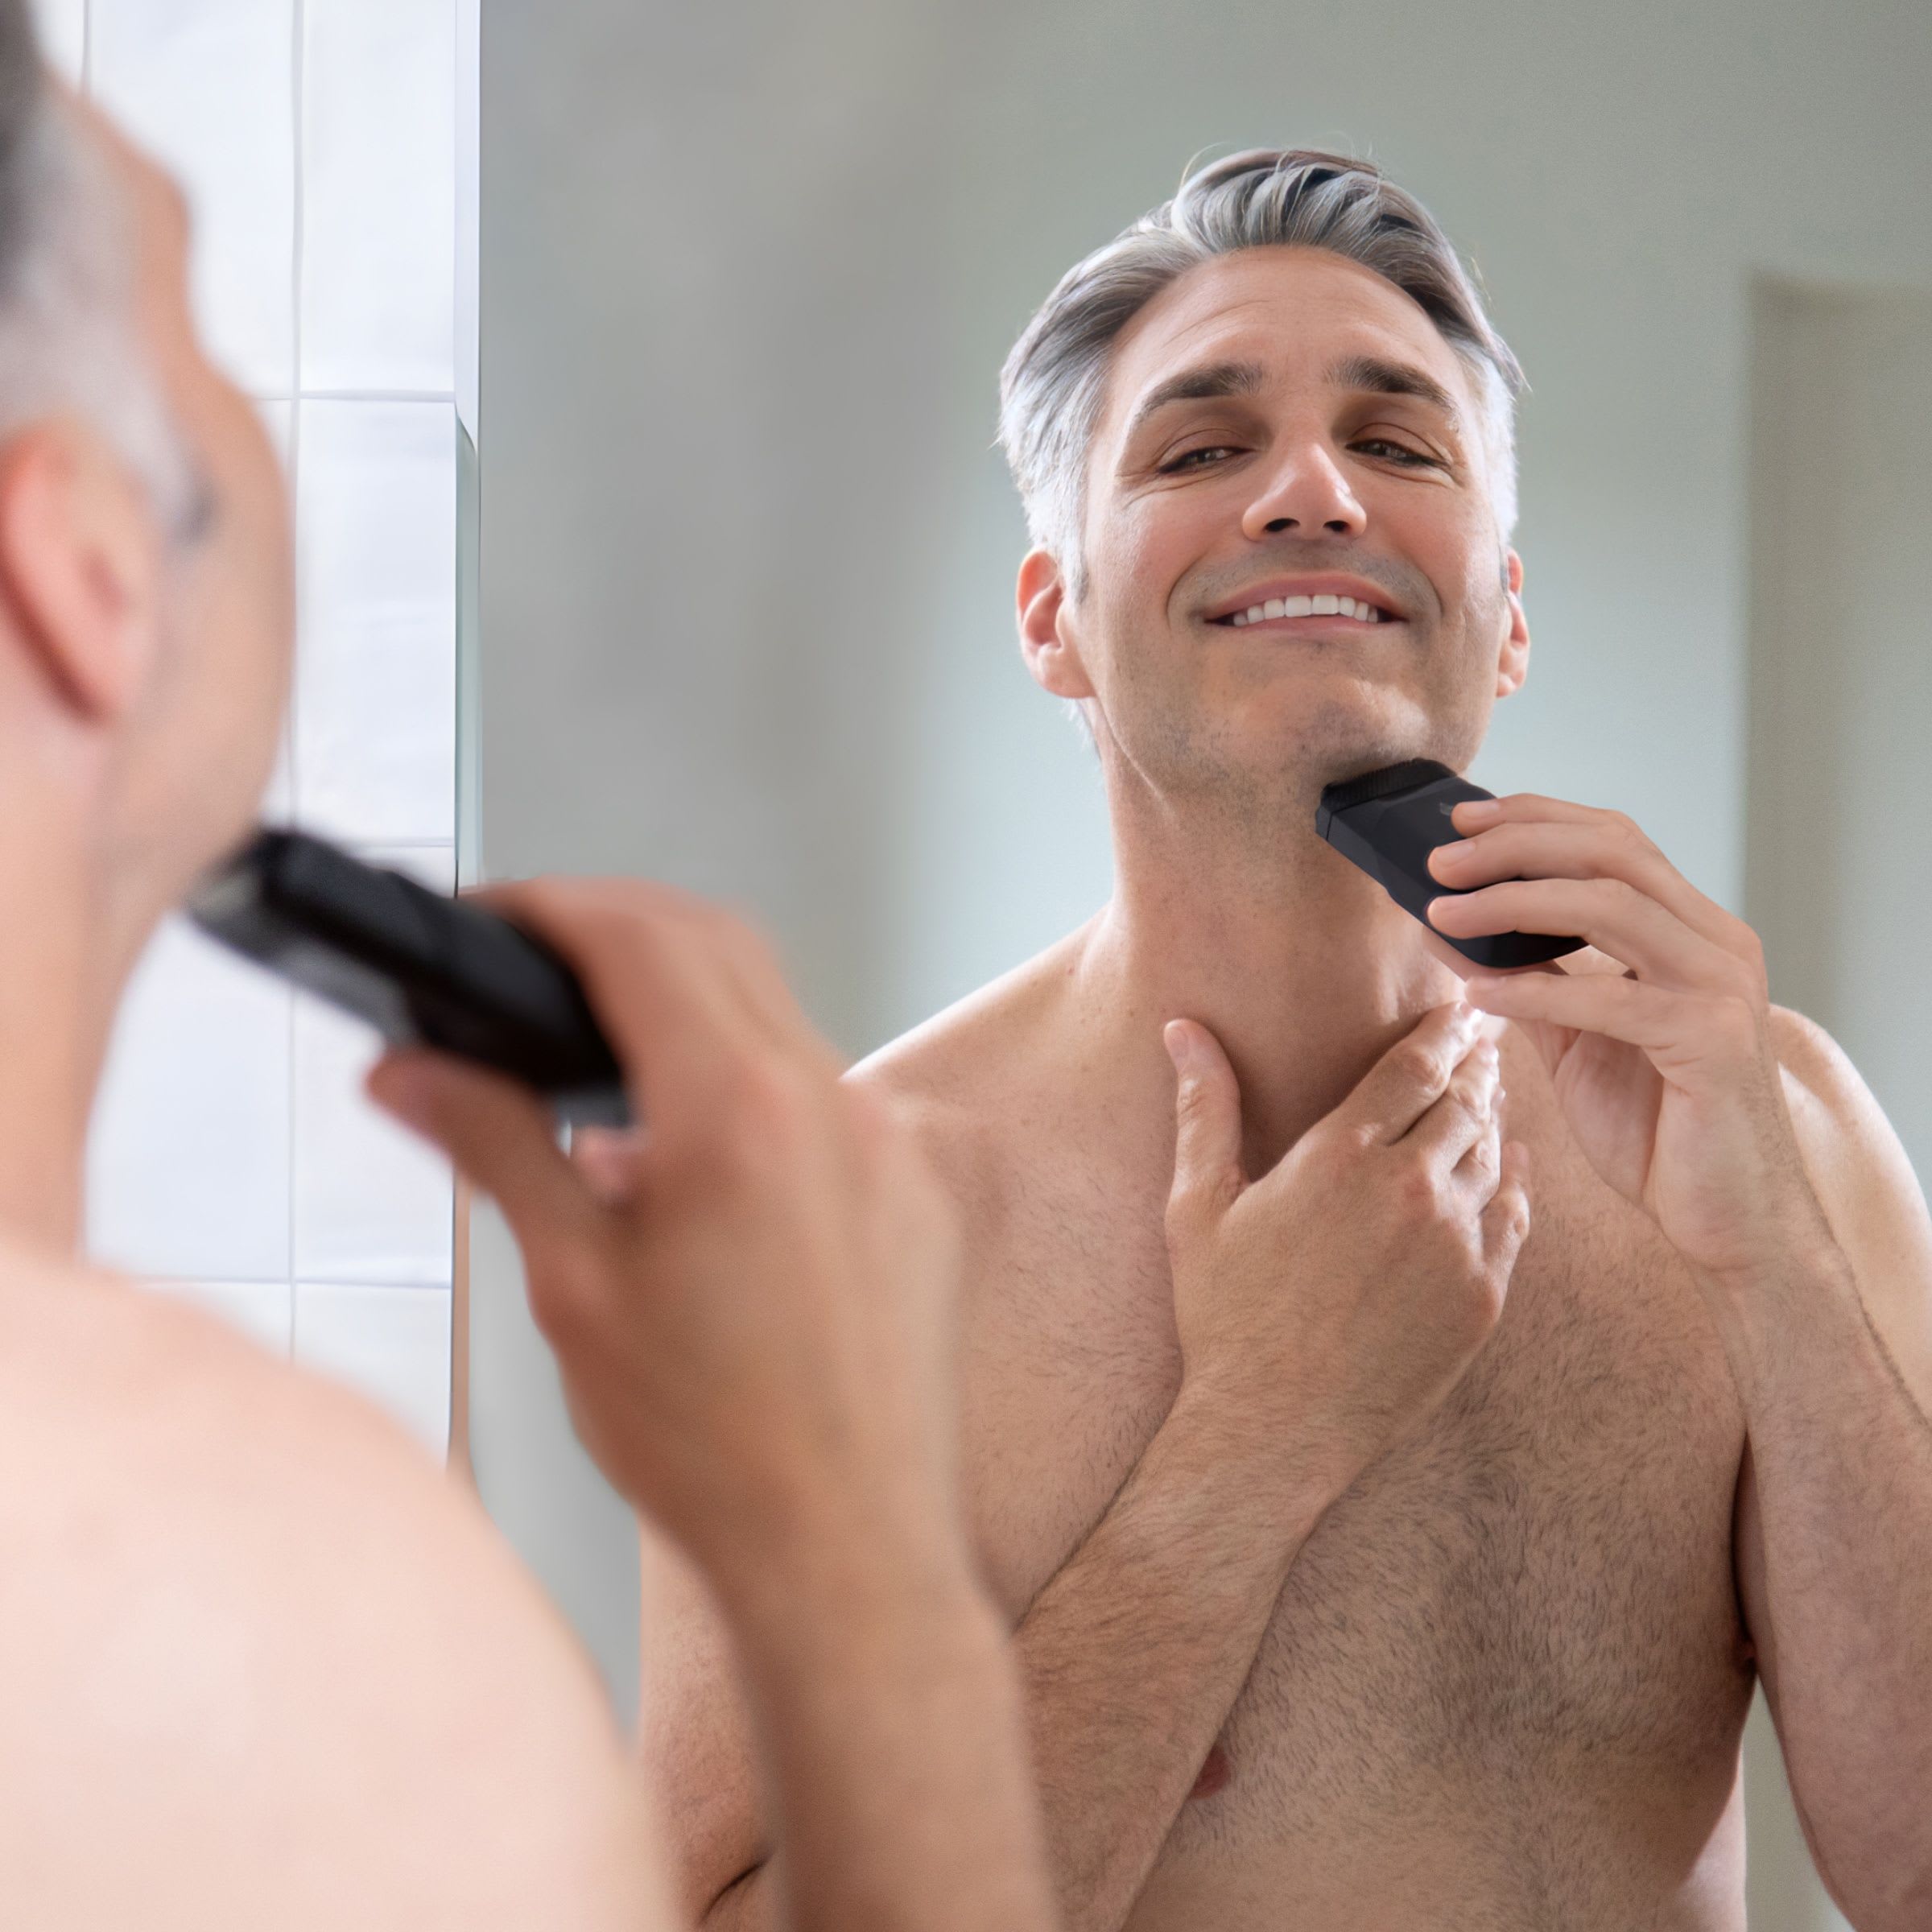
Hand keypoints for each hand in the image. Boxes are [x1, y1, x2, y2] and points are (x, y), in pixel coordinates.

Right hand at [366, 878, 968, 1603]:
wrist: (848, 1550)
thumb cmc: (718, 1449)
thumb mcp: (572, 1289)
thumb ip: (495, 1150)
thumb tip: (417, 1075)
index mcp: (739, 1115)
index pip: (640, 939)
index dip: (553, 907)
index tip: (496, 917)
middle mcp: (832, 1107)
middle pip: (716, 945)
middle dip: (617, 929)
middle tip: (533, 964)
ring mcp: (888, 1143)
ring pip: (775, 1014)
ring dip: (686, 1009)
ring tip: (597, 1075)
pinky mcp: (915, 1188)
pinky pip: (822, 1090)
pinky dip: (745, 1082)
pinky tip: (685, 1157)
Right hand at [1162, 1001, 1528, 1506]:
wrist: (1273, 1428)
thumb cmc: (1223, 1314)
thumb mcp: (1197, 1205)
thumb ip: (1205, 1108)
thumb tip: (1182, 1028)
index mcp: (1340, 1155)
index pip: (1413, 1065)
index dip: (1443, 1028)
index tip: (1459, 1006)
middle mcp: (1409, 1189)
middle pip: (1464, 1100)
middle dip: (1476, 1062)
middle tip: (1486, 1038)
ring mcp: (1453, 1245)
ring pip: (1493, 1156)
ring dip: (1494, 1118)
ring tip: (1488, 1097)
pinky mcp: (1481, 1297)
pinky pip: (1513, 1220)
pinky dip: (1515, 1184)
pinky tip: (1511, 1170)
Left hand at [1425, 792, 1829, 1283]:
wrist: (1728, 1218)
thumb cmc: (1658, 1128)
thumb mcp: (1576, 1040)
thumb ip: (1527, 979)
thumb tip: (1448, 924)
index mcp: (1692, 931)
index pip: (1616, 840)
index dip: (1537, 817)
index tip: (1462, 817)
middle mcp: (1718, 944)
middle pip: (1613, 852)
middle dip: (1517, 844)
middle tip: (1439, 857)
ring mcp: (1723, 988)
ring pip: (1613, 906)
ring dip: (1513, 901)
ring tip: (1442, 909)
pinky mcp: (1715, 1043)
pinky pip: (1612, 999)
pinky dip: (1535, 989)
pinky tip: (1476, 991)